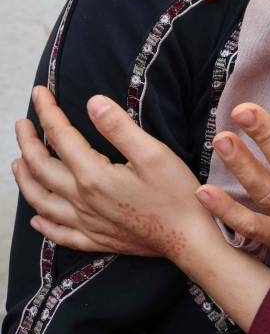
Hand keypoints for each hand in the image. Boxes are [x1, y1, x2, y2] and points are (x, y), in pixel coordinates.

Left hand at [13, 87, 216, 261]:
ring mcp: (87, 223)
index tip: (39, 93)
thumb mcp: (154, 154)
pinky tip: (37, 219)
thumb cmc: (176, 194)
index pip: (61, 137)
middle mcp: (81, 200)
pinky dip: (44, 225)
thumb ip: (120, 128)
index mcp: (93, 176)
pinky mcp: (97, 240)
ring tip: (18, 163)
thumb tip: (93, 102)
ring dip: (25, 180)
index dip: (48, 112)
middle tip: (22, 124)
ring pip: (42, 200)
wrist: (188, 238)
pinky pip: (60, 234)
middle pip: (42, 168)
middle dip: (28, 143)